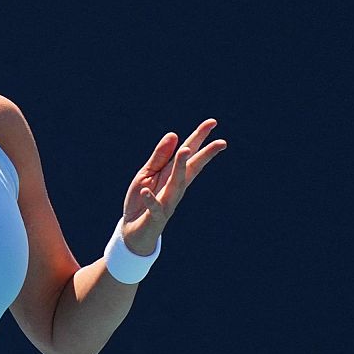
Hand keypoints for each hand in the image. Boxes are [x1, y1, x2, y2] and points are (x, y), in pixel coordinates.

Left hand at [121, 118, 226, 253]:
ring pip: (176, 185)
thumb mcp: (147, 174)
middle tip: (221, 142)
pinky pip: (154, 208)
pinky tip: (146, 191)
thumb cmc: (141, 200)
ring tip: (184, 152)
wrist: (132, 231)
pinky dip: (151, 200)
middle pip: (191, 168)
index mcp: (173, 174)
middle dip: (205, 155)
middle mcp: (175, 187)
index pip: (189, 153)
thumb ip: (159, 157)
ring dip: (180, 169)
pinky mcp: (155, 217)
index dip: (200, 137)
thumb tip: (174, 134)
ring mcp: (167, 203)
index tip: (213, 122)